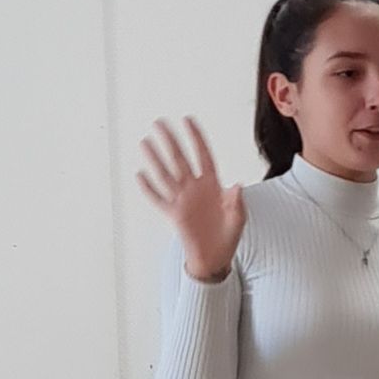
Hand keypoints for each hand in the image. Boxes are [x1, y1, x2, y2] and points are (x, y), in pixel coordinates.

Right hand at [137, 118, 245, 280]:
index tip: (187, 120)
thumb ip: (237, 201)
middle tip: (159, 123)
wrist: (215, 257)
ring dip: (155, 159)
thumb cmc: (228, 235)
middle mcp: (195, 188)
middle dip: (170, 140)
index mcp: (212, 184)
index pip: (203, 155)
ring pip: (166, 174)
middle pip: (180, 159)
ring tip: (145, 142)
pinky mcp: (174, 214)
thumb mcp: (238, 217)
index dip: (196, 138)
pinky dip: (149, 189)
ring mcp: (183, 200)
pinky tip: (140, 175)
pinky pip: (159, 199)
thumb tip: (236, 185)